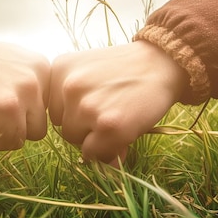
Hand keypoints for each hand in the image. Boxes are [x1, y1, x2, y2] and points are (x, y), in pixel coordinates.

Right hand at [0, 33, 49, 149]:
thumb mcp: (14, 67)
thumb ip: (29, 88)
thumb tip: (31, 119)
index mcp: (43, 69)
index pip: (45, 110)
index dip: (20, 114)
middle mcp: (40, 79)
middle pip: (39, 126)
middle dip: (14, 126)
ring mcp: (26, 94)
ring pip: (28, 136)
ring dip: (3, 134)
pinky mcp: (8, 108)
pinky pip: (7, 142)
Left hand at [49, 40, 187, 165]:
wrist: (163, 63)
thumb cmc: (125, 70)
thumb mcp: (89, 71)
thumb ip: (73, 102)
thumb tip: (75, 145)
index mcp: (58, 69)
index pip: (54, 109)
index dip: (75, 113)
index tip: (97, 102)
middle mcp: (68, 87)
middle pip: (63, 127)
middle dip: (85, 127)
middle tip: (111, 111)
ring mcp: (87, 108)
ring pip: (76, 142)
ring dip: (96, 138)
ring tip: (119, 117)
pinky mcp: (108, 127)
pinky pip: (94, 154)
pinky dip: (108, 151)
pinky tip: (125, 130)